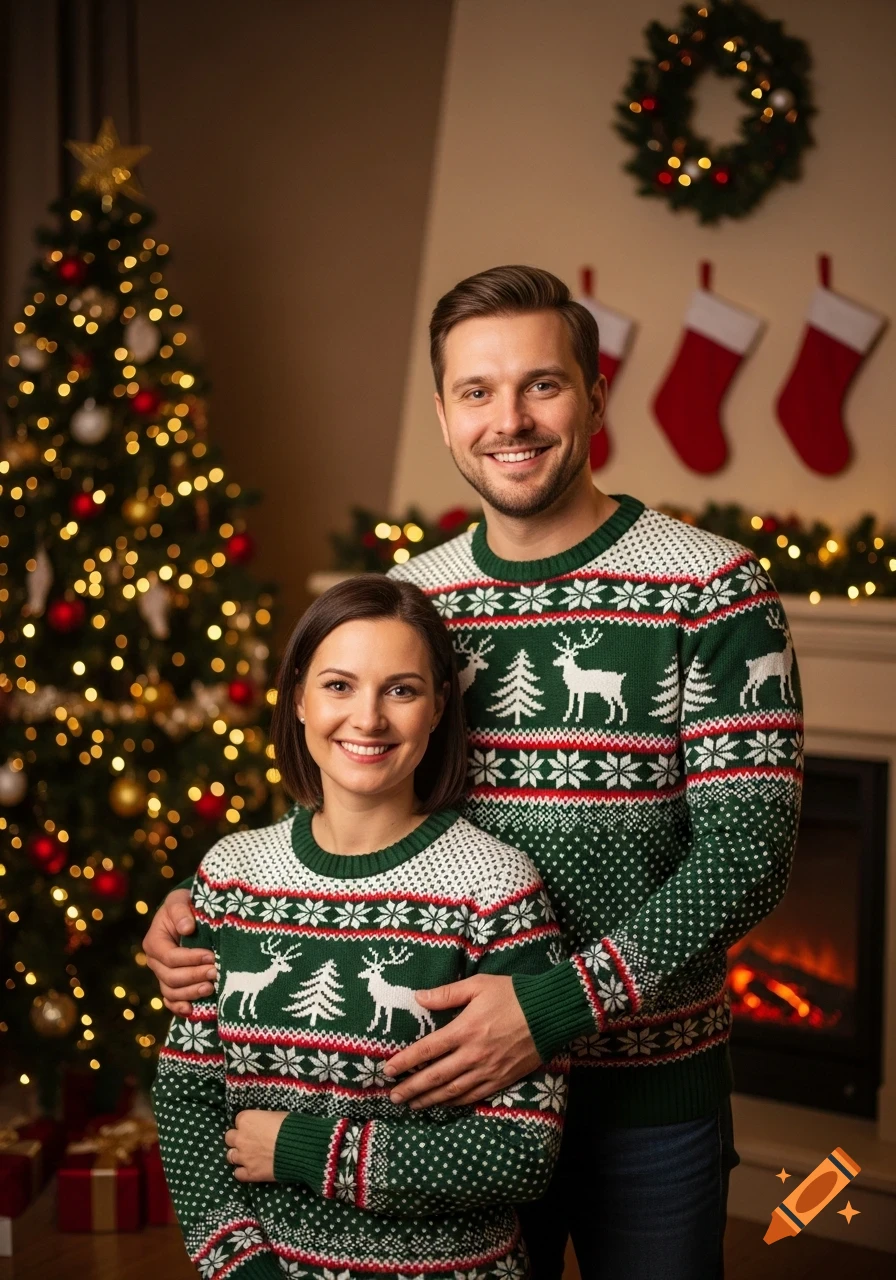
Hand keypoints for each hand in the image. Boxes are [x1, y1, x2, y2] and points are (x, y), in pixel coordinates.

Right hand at [142, 888, 215, 1016]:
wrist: (187, 914)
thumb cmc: (184, 905)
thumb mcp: (179, 901)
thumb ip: (181, 911)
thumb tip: (187, 928)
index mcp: (154, 942)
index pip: (170, 957)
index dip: (190, 959)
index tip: (210, 955)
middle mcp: (155, 962)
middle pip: (171, 977)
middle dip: (195, 976)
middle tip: (216, 971)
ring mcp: (161, 975)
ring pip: (171, 992)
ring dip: (192, 993)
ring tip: (212, 987)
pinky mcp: (171, 984)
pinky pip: (170, 1001)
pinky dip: (180, 1007)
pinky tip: (193, 1010)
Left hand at [225, 1110, 287, 1181]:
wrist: (299, 1148)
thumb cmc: (291, 1127)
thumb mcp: (276, 1115)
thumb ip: (263, 1120)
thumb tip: (263, 1125)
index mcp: (246, 1120)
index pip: (239, 1120)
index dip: (248, 1124)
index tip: (256, 1127)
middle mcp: (241, 1138)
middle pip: (229, 1138)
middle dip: (238, 1139)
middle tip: (250, 1141)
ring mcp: (244, 1157)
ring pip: (230, 1156)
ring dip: (239, 1155)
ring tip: (250, 1156)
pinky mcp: (250, 1173)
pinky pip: (237, 1174)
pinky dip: (243, 1171)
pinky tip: (251, 1168)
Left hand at [383, 974, 540, 1108]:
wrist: (550, 1013)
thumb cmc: (513, 995)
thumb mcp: (478, 985)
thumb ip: (447, 993)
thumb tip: (419, 997)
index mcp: (464, 1029)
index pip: (427, 1050)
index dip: (405, 1062)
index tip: (387, 1070)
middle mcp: (473, 1054)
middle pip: (435, 1077)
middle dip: (411, 1088)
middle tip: (392, 1096)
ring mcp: (487, 1071)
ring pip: (452, 1091)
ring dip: (429, 1100)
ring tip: (411, 1105)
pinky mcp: (502, 1080)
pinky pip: (473, 1096)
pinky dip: (455, 1103)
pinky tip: (444, 1104)